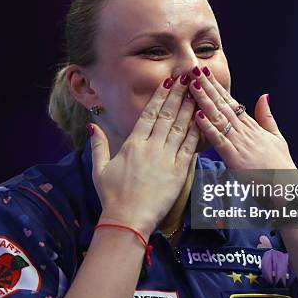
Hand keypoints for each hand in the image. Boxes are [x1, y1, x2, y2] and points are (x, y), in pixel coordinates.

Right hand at [88, 76, 198, 236]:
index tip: (169, 82)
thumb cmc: (111, 196)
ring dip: (190, 108)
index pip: (149, 114)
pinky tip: (204, 119)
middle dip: (179, 94)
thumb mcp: (99, 168)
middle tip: (188, 77)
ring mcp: (166, 158)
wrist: (127, 219)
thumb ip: (98, 145)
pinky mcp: (179, 172)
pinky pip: (190, 148)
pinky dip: (197, 132)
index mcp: (132, 144)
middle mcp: (150, 147)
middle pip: (168, 115)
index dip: (161, 96)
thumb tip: (93, 125)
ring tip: (198, 92)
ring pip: (181, 127)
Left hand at [189, 66, 295, 170]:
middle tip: (193, 69)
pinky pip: (219, 141)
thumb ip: (267, 116)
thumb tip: (264, 95)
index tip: (205, 72)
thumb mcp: (276, 136)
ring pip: (218, 118)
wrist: (287, 186)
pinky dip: (208, 128)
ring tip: (193, 85)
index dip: (217, 86)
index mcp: (251, 126)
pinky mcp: (235, 158)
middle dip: (207, 86)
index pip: (230, 101)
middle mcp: (244, 130)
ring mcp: (239, 143)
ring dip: (204, 101)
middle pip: (222, 104)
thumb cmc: (280, 165)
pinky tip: (197, 116)